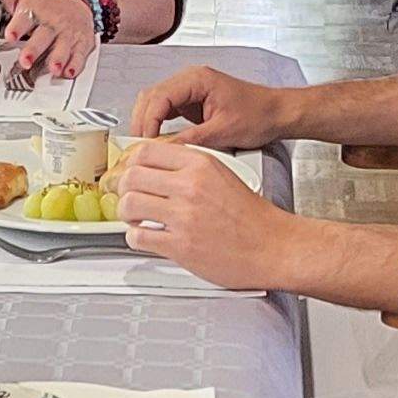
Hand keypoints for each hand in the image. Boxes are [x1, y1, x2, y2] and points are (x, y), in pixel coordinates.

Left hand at [0, 0, 99, 77]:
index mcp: (36, 9)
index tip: (10, 34)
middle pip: (43, 36)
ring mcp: (67, 34)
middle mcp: (52, 22)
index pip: (26, 16)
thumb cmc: (44, 6)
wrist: (78, 6)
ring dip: (58, 58)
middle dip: (34, 49)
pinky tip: (69, 72)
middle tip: (25, 60)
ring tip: (53, 68)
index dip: (18, 26)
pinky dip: (75, 65)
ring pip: (63, 47)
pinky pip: (79, 56)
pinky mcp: (81, 45)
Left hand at [115, 143, 308, 290]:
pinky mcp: (181, 246)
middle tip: (129, 197)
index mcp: (200, 164)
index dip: (131, 163)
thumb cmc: (252, 216)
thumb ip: (188, 168)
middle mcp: (190, 186)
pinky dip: (135, 237)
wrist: (274, 246)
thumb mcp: (221, 175)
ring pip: (129, 205)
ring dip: (126, 213)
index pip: (145, 151)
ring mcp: (184, 216)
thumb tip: (154, 169)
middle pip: (131, 176)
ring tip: (136, 218)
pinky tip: (146, 236)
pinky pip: (138, 237)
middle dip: (123, 189)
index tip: (129, 173)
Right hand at [125, 65, 297, 149]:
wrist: (277, 114)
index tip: (144, 143)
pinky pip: (166, 111)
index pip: (159, 97)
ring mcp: (189, 91)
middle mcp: (190, 80)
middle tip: (137, 147)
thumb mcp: (223, 132)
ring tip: (144, 146)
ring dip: (147, 123)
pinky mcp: (191, 102)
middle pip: (151, 97)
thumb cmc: (259, 115)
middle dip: (141, 122)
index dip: (148, 121)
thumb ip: (191, 140)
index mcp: (197, 80)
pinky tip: (156, 141)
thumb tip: (164, 151)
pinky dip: (157, 125)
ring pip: (155, 103)